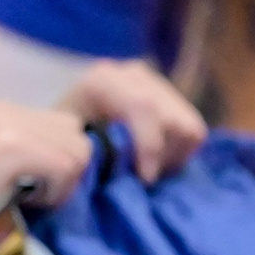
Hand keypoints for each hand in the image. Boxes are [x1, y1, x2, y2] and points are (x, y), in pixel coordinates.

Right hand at [0, 102, 90, 254]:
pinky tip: (24, 204)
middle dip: (65, 171)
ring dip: (62, 184)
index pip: (65, 126)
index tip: (33, 190)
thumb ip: (33, 156)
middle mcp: (5, 110)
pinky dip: (54, 193)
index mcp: (1, 113)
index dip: (60, 163)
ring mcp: (8, 125)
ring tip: (26, 201)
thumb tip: (82, 164)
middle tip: (32, 197)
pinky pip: (66, 166)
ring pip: (78, 150)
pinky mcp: (13, 147)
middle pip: (77, 135)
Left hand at [58, 59, 204, 181]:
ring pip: (188, 127)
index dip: (150, 146)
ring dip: (171, 157)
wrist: (62, 130)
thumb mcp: (69, 148)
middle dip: (161, 157)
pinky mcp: (171, 98)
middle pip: (172, 120)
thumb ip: (94, 153)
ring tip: (144, 170)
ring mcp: (156, 83)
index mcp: (103, 81)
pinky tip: (153, 161)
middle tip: (141, 180)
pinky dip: (178, 153)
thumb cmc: (62, 143)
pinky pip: (193, 131)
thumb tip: (126, 167)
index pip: (143, 107)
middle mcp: (133, 74)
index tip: (144, 179)